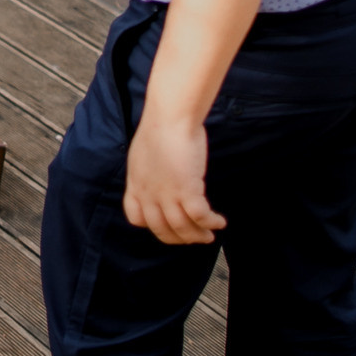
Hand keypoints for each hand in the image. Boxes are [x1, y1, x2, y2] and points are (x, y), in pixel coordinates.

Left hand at [124, 110, 224, 244]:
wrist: (170, 117)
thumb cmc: (161, 127)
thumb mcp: (145, 154)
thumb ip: (150, 171)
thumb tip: (161, 175)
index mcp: (136, 185)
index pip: (136, 217)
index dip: (152, 225)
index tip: (168, 225)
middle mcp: (149, 194)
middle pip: (161, 230)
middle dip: (180, 238)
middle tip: (194, 238)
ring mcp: (167, 194)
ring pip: (182, 228)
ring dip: (197, 236)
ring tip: (209, 236)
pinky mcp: (187, 190)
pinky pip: (200, 217)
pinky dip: (211, 222)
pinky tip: (219, 222)